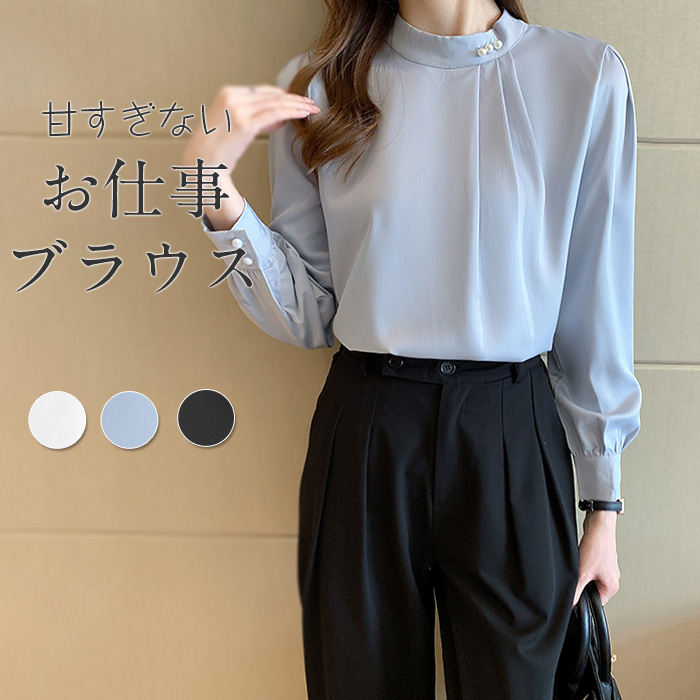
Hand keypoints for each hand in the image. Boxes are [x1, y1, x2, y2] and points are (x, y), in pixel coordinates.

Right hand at [182, 84, 320, 227]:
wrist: (202, 164)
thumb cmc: (216, 149)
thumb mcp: (234, 127)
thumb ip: (255, 119)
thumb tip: (277, 118)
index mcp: (227, 94)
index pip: (261, 91)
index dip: (282, 95)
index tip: (297, 99)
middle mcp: (232, 98)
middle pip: (271, 95)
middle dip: (293, 99)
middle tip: (310, 102)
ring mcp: (238, 110)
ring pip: (275, 103)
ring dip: (296, 105)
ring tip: (311, 108)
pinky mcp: (245, 124)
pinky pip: (274, 114)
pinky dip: (291, 112)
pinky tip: (302, 114)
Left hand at [572, 510, 619, 606]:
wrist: (598, 525)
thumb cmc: (597, 547)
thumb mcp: (582, 573)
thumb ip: (575, 592)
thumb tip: (570, 605)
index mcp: (612, 587)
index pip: (596, 603)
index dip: (584, 600)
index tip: (575, 595)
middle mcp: (612, 579)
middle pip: (592, 590)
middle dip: (581, 584)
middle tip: (577, 574)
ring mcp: (607, 569)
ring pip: (589, 578)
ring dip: (582, 573)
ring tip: (581, 564)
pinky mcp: (601, 560)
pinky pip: (589, 568)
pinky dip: (583, 564)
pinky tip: (581, 557)